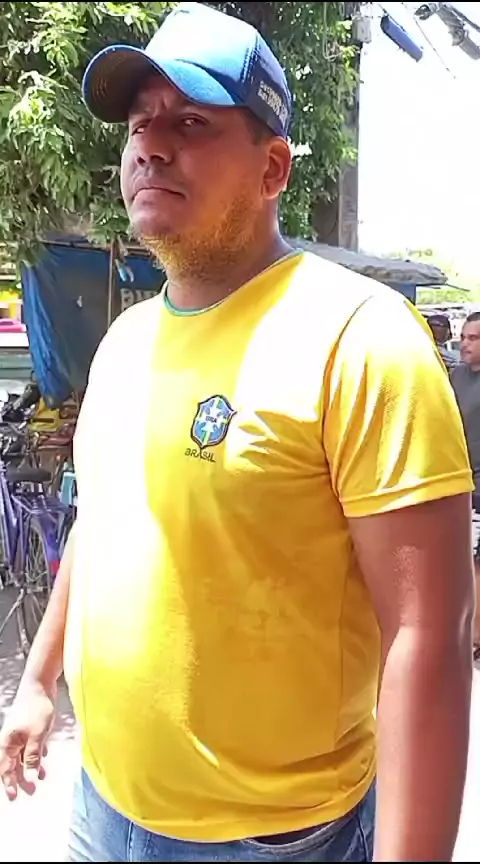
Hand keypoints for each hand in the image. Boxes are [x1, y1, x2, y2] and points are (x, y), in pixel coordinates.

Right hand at [0, 678, 55, 799]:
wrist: (41, 683)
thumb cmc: (37, 707)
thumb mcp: (37, 735)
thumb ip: (32, 757)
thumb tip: (28, 779)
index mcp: (8, 743)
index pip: (5, 768)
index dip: (9, 783)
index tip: (15, 797)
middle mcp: (11, 739)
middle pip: (13, 764)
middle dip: (21, 778)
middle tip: (31, 792)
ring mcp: (20, 732)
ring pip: (22, 755)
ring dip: (30, 767)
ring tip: (40, 778)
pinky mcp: (30, 726)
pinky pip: (30, 746)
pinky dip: (36, 754)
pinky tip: (43, 759)